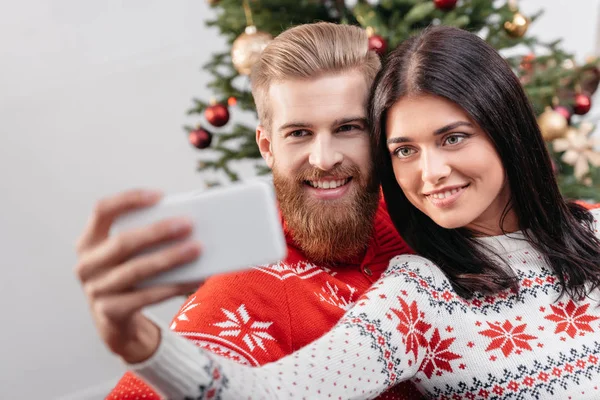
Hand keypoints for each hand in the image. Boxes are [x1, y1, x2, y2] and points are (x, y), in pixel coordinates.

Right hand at [74, 189, 201, 363]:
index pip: (102, 210)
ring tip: (196, 249)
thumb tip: (186, 224)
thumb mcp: (128, 253)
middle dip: (157, 231)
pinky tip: (193, 279)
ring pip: (136, 270)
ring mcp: (95, 290)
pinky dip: (173, 286)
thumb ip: (146, 236)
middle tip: (188, 224)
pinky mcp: (109, 312)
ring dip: (169, 258)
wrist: (113, 318)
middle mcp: (86, 264)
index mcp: (89, 241)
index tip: (160, 196)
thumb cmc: (128, 272)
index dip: (129, 200)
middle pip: (123, 242)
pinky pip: (146, 296)